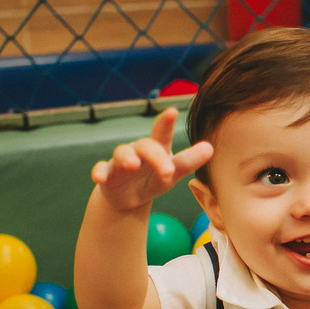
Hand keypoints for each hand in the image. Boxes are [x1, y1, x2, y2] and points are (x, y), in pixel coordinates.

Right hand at [92, 108, 213, 211]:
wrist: (129, 197)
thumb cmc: (155, 179)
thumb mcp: (173, 173)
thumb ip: (188, 161)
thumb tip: (210, 147)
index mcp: (157, 148)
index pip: (163, 133)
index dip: (166, 122)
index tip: (172, 111)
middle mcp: (138, 150)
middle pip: (146, 146)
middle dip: (156, 157)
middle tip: (167, 170)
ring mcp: (121, 161)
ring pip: (121, 153)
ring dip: (126, 158)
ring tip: (132, 165)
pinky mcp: (107, 174)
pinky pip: (101, 169)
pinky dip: (99, 172)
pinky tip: (99, 178)